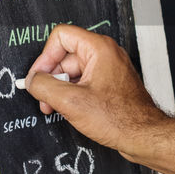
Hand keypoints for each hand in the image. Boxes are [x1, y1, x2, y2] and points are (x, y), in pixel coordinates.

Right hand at [24, 25, 166, 160]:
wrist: (143, 137)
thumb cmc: (120, 118)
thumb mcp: (71, 102)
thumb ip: (44, 86)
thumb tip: (31, 81)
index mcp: (98, 48)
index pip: (60, 36)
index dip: (44, 57)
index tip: (38, 77)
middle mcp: (105, 53)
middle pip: (65, 56)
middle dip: (50, 78)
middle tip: (44, 98)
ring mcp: (108, 69)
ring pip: (73, 71)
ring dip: (60, 89)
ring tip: (55, 108)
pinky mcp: (110, 84)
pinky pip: (83, 81)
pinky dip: (72, 94)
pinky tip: (69, 110)